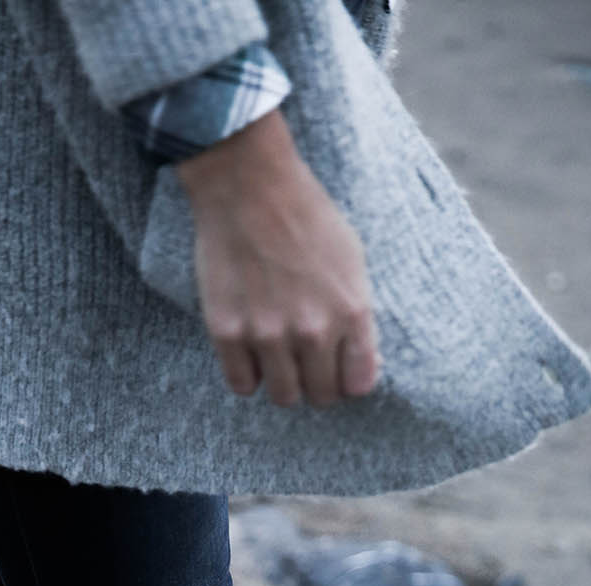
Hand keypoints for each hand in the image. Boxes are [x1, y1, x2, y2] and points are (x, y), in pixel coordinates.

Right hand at [175, 106, 380, 407]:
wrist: (248, 184)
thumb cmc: (305, 215)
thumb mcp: (352, 259)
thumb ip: (357, 314)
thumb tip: (363, 362)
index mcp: (351, 311)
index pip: (359, 384)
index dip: (349, 379)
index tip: (339, 368)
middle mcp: (312, 330)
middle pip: (321, 396)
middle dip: (317, 382)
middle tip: (306, 361)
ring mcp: (268, 334)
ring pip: (283, 397)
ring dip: (283, 382)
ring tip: (277, 357)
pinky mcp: (228, 333)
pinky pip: (242, 385)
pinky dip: (248, 375)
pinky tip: (249, 352)